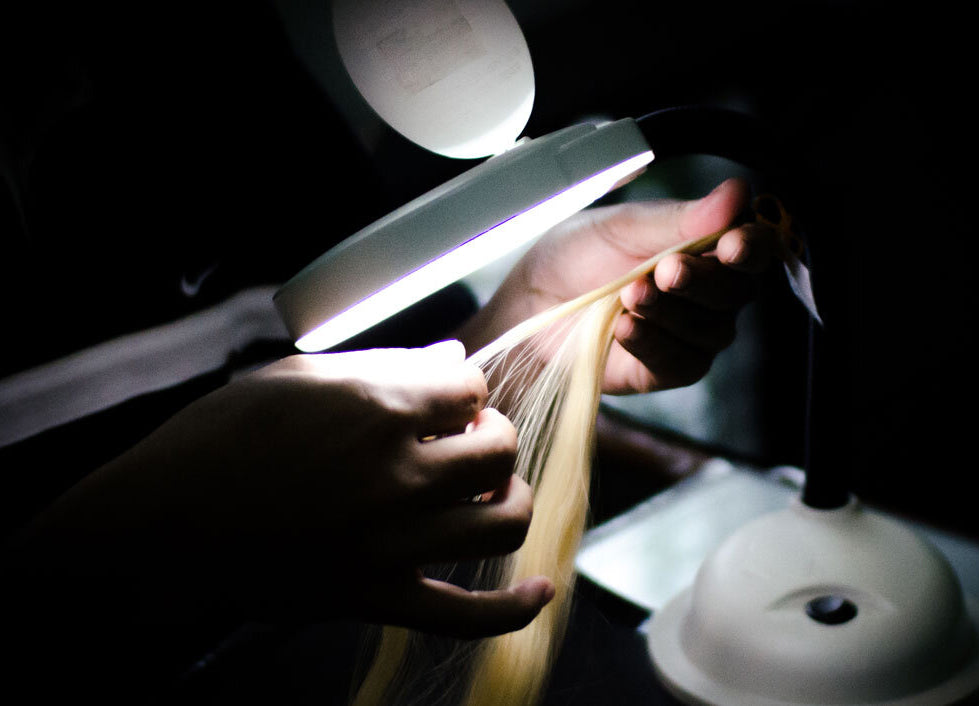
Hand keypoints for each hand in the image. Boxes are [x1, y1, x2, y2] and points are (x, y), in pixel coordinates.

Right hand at [13, 341, 552, 638]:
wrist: (163, 518)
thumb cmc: (222, 435)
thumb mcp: (298, 376)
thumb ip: (386, 366)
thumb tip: (451, 357)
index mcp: (378, 410)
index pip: (472, 390)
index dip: (464, 390)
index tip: (447, 399)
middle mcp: (397, 476)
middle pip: (499, 450)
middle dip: (491, 436)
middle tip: (464, 438)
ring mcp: (391, 543)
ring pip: (501, 523)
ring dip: (505, 499)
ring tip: (484, 491)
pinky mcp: (375, 596)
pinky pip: (465, 615)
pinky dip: (513, 609)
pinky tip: (541, 590)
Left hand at [457, 178, 779, 393]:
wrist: (529, 303)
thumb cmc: (574, 257)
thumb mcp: (622, 226)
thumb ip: (680, 218)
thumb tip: (738, 193)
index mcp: (704, 246)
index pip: (753, 247)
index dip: (751, 247)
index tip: (732, 245)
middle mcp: (707, 291)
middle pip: (738, 291)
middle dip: (702, 280)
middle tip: (665, 270)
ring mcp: (689, 334)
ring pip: (712, 330)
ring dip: (671, 311)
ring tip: (630, 295)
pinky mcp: (665, 370)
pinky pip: (680, 362)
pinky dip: (654, 343)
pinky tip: (626, 327)